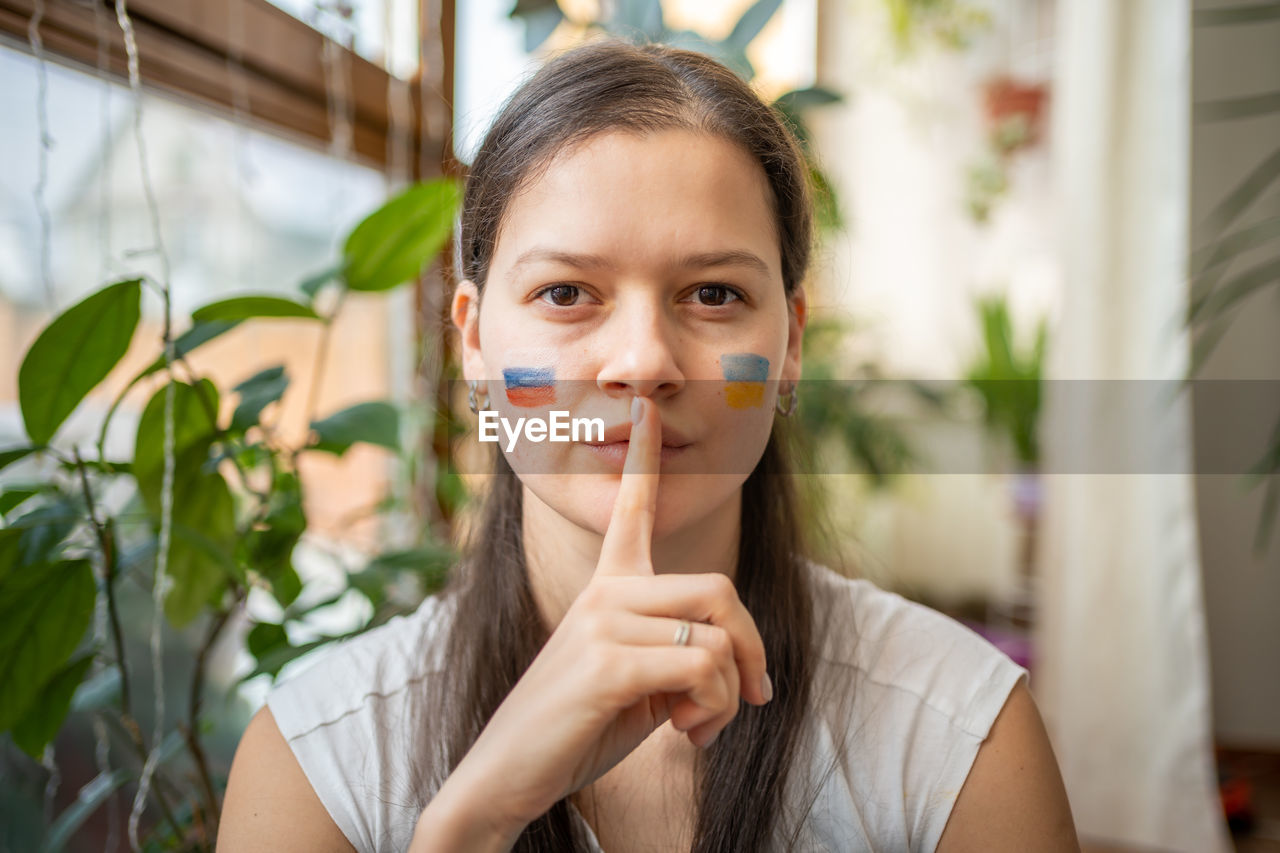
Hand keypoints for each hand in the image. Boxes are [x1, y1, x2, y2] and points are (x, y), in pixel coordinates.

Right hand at [429, 395, 771, 842]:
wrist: (510, 775)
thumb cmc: (579, 728)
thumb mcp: (640, 681)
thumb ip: (684, 655)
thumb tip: (748, 672)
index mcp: (608, 588)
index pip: (632, 510)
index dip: (644, 458)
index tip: (644, 405)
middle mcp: (605, 592)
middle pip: (718, 587)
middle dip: (752, 648)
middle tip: (751, 696)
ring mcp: (603, 622)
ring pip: (718, 637)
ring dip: (729, 696)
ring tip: (698, 725)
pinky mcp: (608, 662)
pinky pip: (703, 670)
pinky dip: (714, 710)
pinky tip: (684, 732)